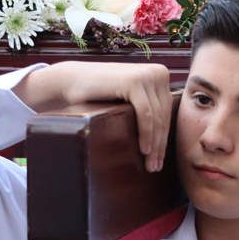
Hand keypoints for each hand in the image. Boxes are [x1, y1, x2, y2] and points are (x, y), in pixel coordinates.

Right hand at [14, 62, 171, 171]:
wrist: (72, 80)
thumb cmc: (99, 94)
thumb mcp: (131, 98)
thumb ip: (149, 106)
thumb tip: (166, 138)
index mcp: (160, 74)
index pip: (166, 112)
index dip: (164, 138)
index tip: (160, 160)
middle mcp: (158, 72)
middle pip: (163, 116)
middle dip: (160, 144)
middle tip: (155, 167)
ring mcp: (147, 75)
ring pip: (157, 118)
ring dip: (154, 144)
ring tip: (149, 164)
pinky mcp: (134, 82)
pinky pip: (146, 114)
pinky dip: (146, 134)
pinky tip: (144, 150)